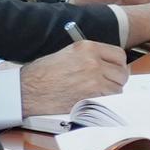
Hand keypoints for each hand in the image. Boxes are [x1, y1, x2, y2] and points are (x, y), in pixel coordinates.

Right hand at [17, 39, 131, 109]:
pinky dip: (104, 102)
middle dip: (116, 81)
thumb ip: (90, 56)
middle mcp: (93, 61)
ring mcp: (94, 79)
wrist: (28, 89)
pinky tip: (92, 100)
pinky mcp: (91, 96)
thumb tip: (109, 66)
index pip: (119, 55)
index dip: (118, 65)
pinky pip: (109, 100)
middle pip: (122, 73)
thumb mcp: (68, 54)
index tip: (115, 71)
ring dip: (111, 93)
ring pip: (117, 88)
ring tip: (96, 94)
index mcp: (87, 47)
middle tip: (107, 85)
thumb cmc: (43, 73)